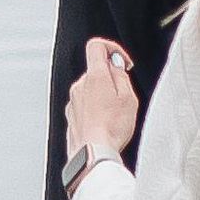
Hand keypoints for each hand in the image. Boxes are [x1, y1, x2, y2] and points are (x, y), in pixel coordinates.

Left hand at [65, 35, 139, 158]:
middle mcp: (79, 86)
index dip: (112, 49)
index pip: (96, 46)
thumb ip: (121, 75)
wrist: (93, 154)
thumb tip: (115, 64)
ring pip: (90, 88)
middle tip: (123, 97)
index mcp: (95, 77)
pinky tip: (105, 124)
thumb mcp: (128, 98)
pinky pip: (85, 104)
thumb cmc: (112, 129)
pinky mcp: (71, 116)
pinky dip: (95, 109)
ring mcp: (73, 101)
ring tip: (114, 114)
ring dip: (103, 95)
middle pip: (95, 70)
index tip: (123, 63)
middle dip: (111, 78)